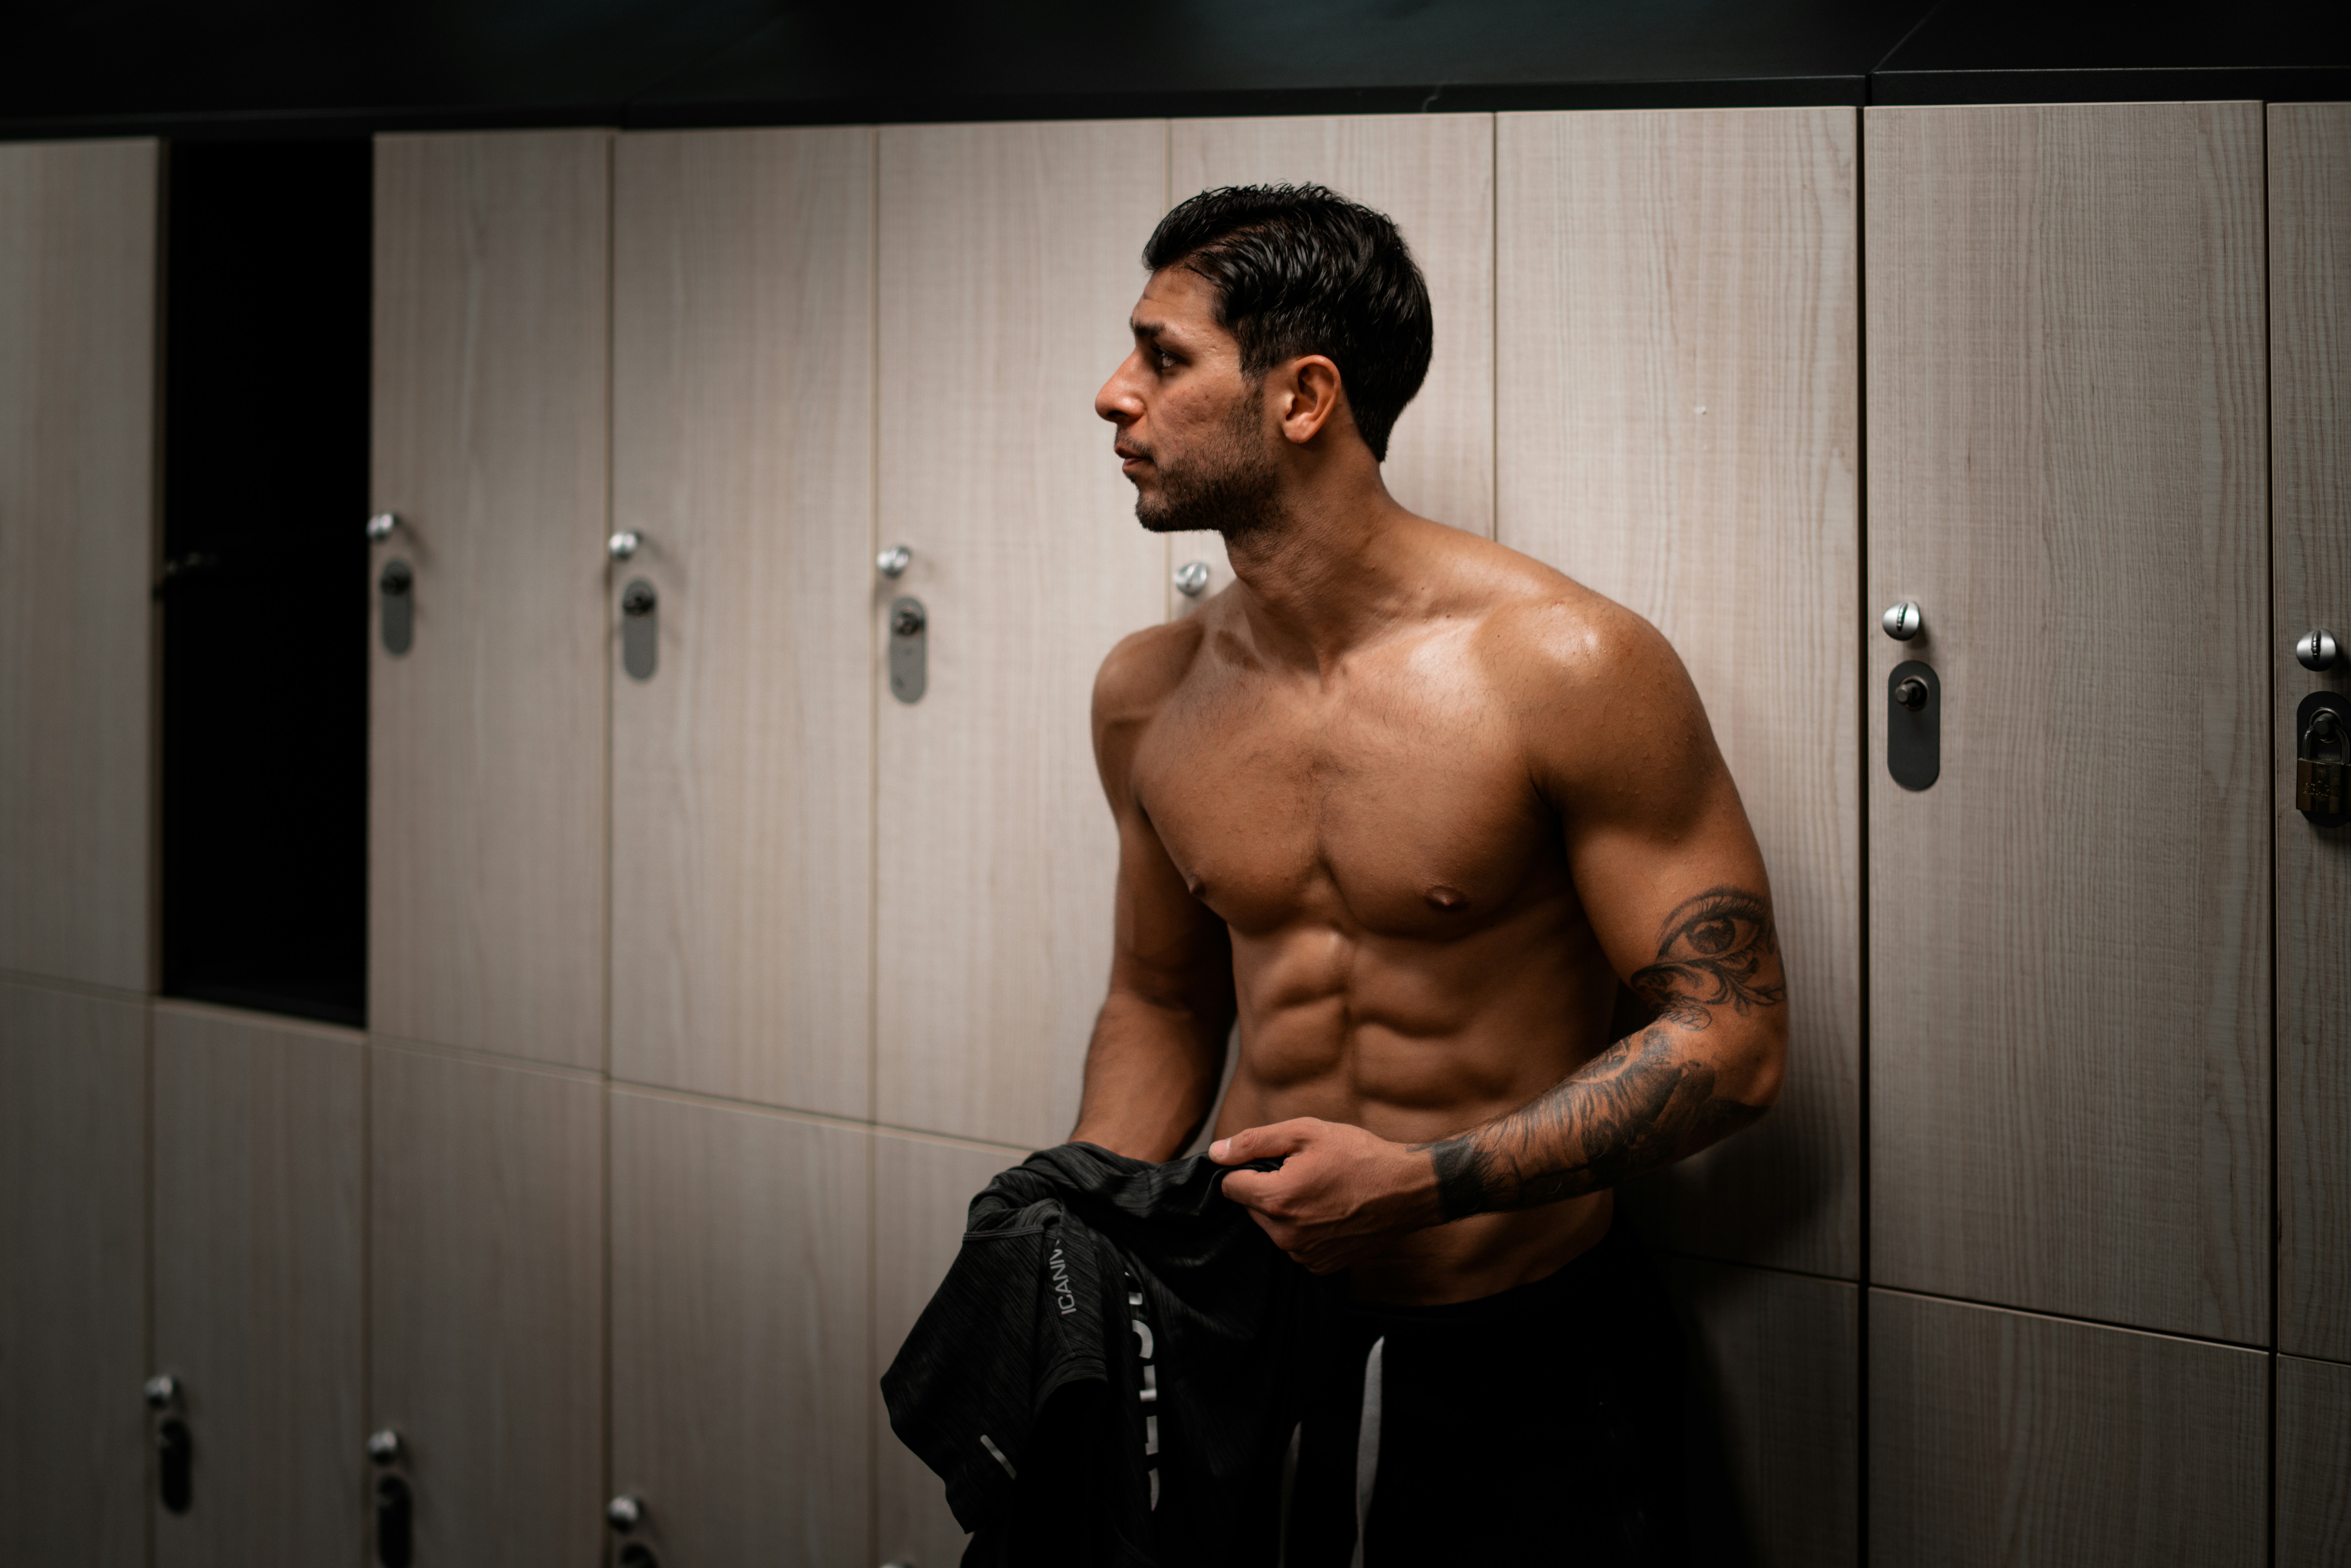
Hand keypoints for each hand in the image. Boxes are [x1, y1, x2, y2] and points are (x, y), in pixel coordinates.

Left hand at [1210, 1118, 1444, 1273]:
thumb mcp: (1306, 1132)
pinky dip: (1305, 1228)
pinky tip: (1329, 1211)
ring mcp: (1304, 1254)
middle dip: (1268, 1188)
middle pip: (1252, 1208)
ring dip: (1286, 1209)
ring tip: (1320, 1190)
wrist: (1407, 1190)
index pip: (1231, 1187)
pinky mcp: (1321, 1265)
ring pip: (1273, 1227)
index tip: (1273, 1161)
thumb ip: (1255, 1142)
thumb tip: (1216, 1152)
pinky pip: (1296, 1244)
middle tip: (1304, 1172)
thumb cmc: (1359, 1155)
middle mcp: (1285, 1234)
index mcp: (1276, 1199)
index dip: (1248, 1168)